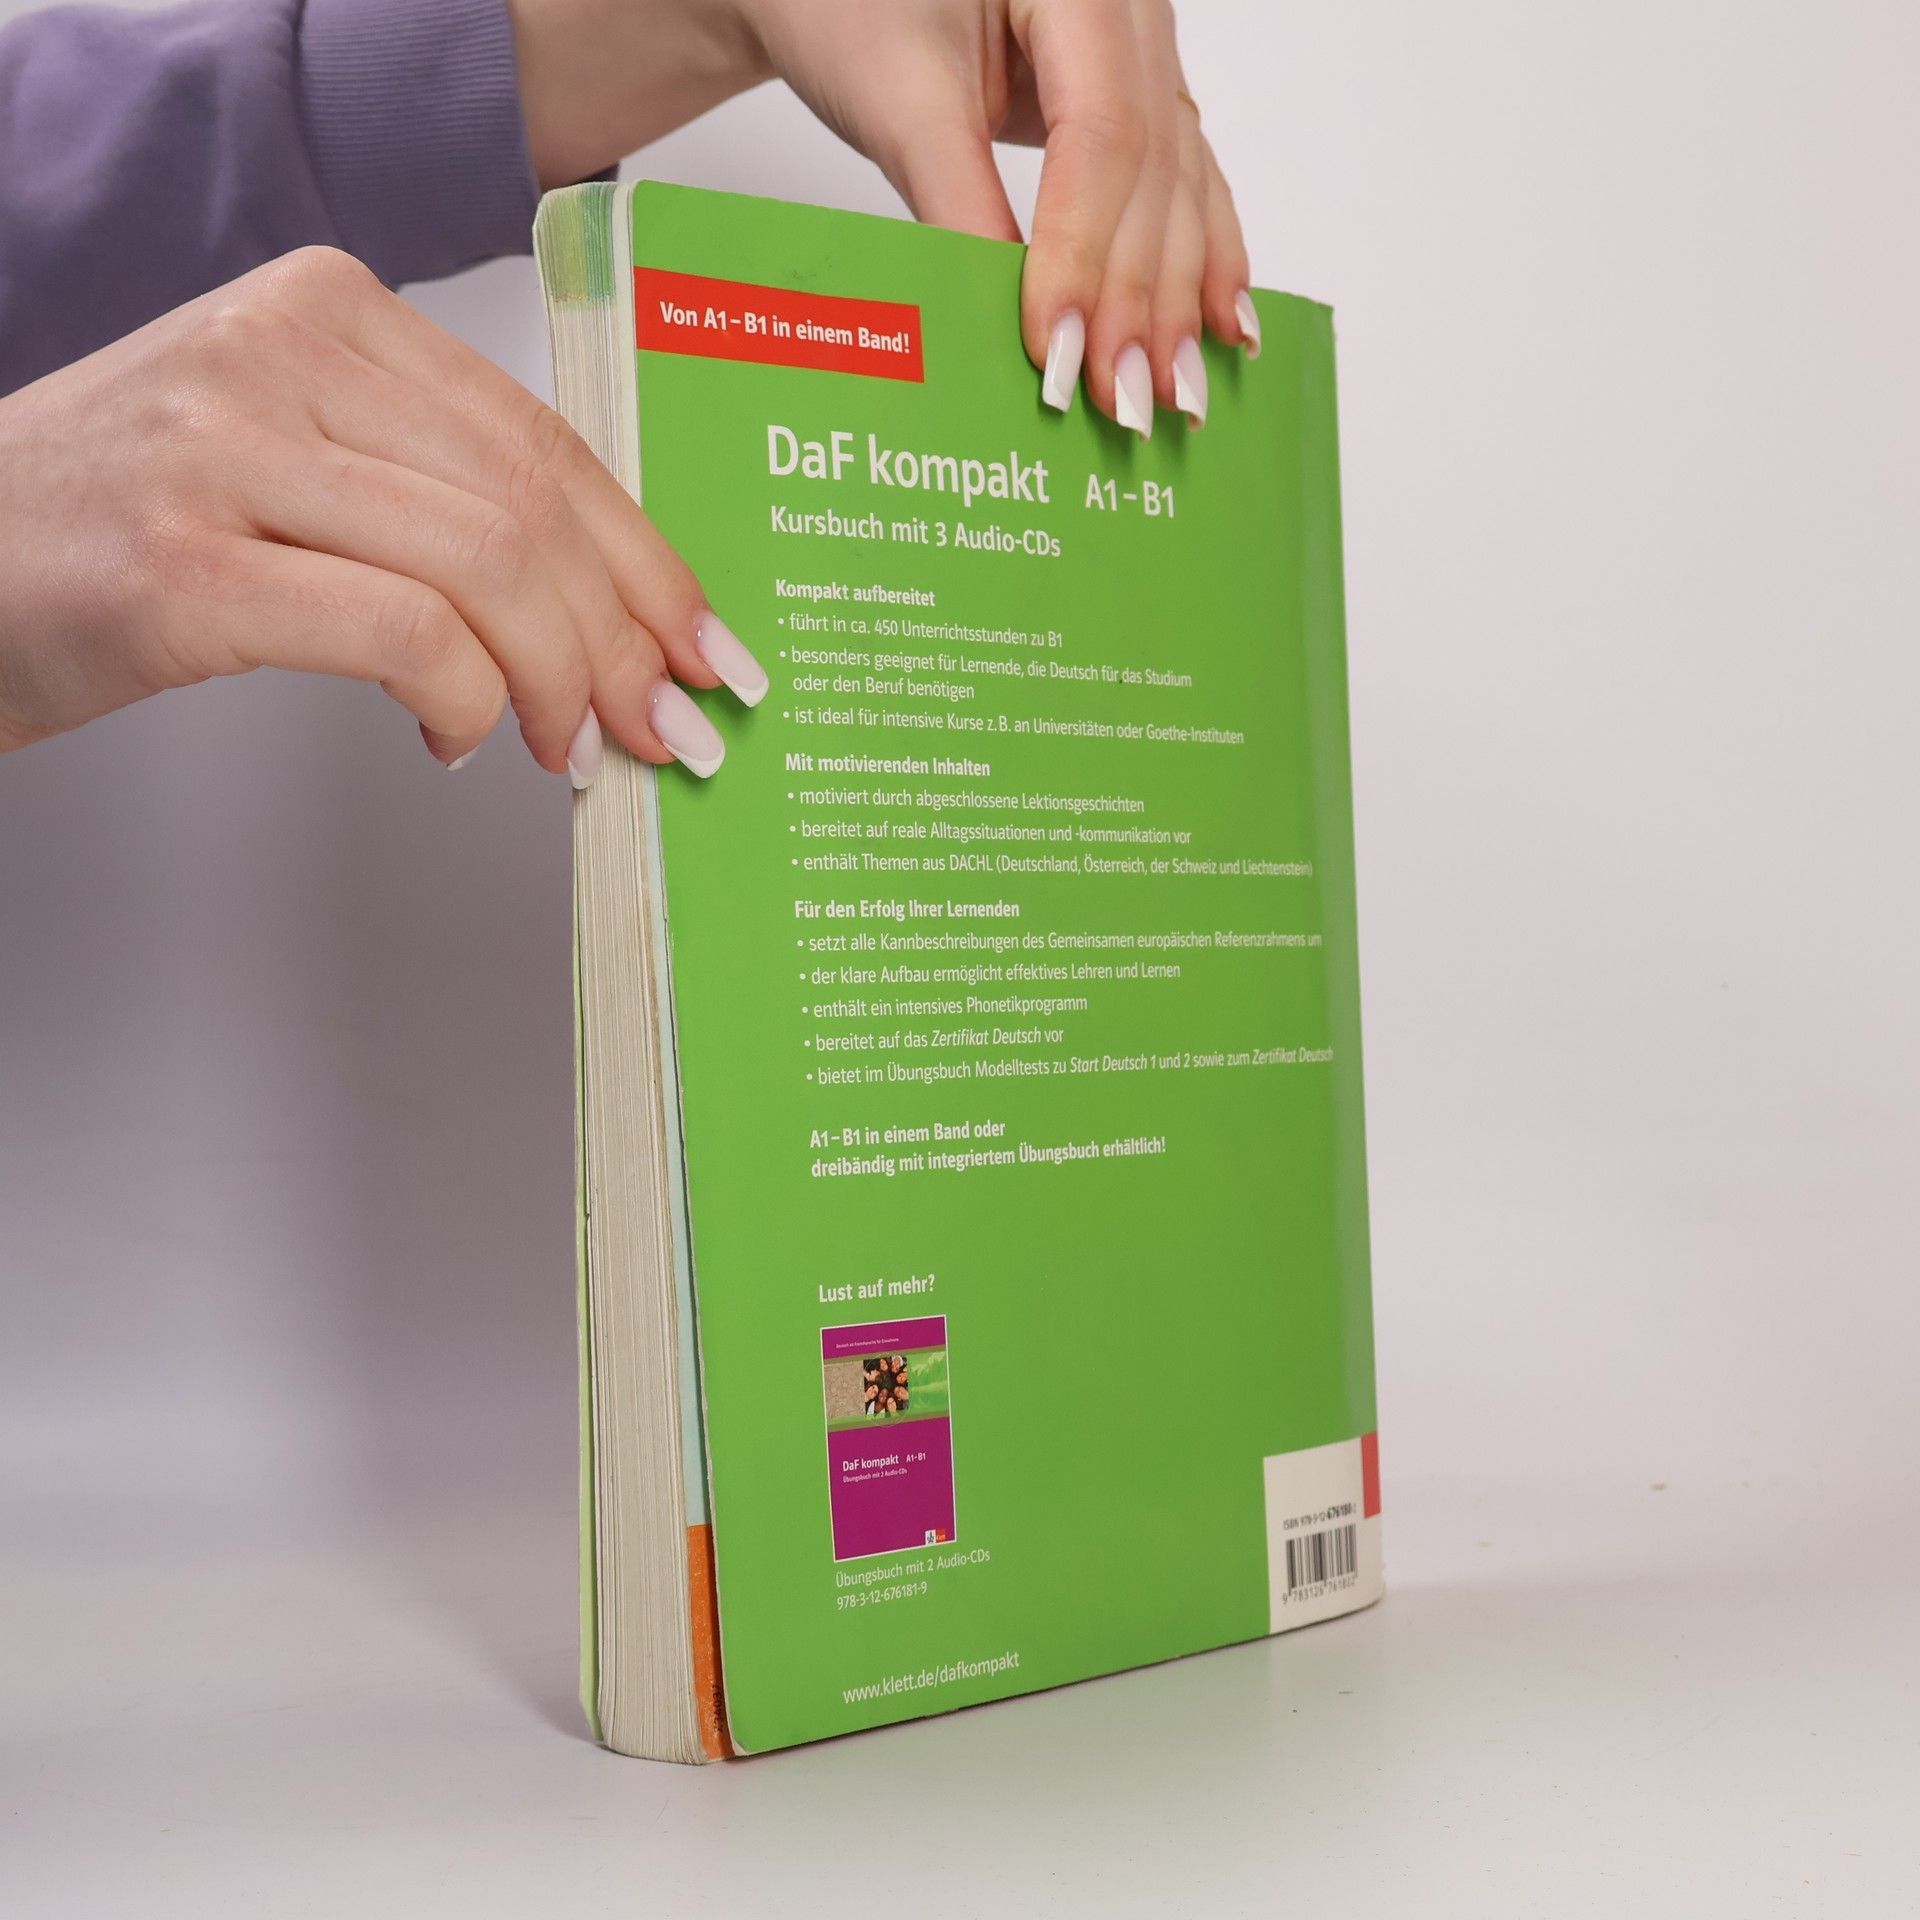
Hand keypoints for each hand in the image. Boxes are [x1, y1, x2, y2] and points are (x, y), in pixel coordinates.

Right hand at [0, 248, 765, 773]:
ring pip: (488, 568)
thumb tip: (600, 610)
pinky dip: (464, 704)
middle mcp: (281, 355)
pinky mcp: (188, 566)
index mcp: (327, 313)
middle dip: (627, 639)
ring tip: (570, 749)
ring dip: (561, 684)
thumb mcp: (292, 459)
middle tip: (664, 727)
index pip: (543, 441)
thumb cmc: (129, 528)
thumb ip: (433, 497)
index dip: (647, 561)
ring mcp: (227, 451)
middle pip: (533, 506)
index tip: (703, 646)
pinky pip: (405, 637)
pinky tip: (459, 742)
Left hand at [509, 0, 1253, 434]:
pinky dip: (1197, 259)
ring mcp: (1144, 50)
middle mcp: (1131, 9)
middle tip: (1122, 403)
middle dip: (1138, 297)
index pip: (1100, 137)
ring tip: (1171, 394)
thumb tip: (1008, 324)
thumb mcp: (896, 97)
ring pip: (1179, 184)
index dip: (1082, 256)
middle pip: (1153, 169)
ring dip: (1177, 297)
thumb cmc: (851, 1)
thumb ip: (956, 202)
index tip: (1058, 352)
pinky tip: (1222, 325)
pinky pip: (1183, 181)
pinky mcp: (1136, 96)